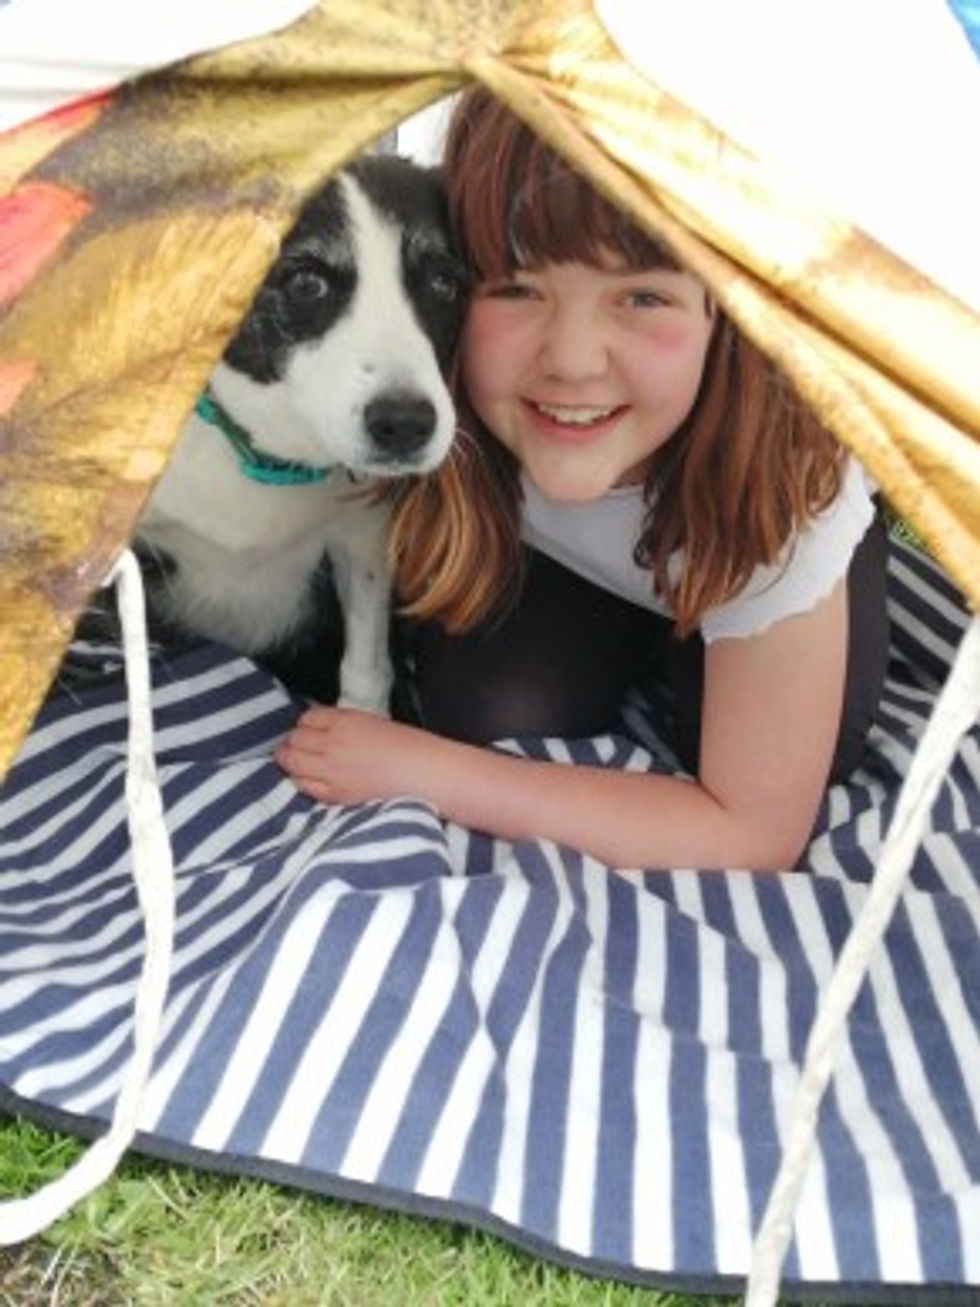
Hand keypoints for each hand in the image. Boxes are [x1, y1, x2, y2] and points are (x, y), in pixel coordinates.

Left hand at [276, 705, 437, 806]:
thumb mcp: (373, 723)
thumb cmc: (407, 746)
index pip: (307, 718)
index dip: (305, 724)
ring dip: (289, 760)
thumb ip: (344, 725)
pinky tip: (305, 779)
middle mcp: (333, 743)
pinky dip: (300, 781)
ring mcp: (332, 770)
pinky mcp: (336, 793)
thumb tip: (322, 730)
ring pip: (292, 762)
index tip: (308, 729)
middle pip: (295, 739)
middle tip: (294, 746)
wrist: (423, 774)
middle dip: (292, 742)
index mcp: (345, 721)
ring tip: (292, 761)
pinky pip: (304, 786)